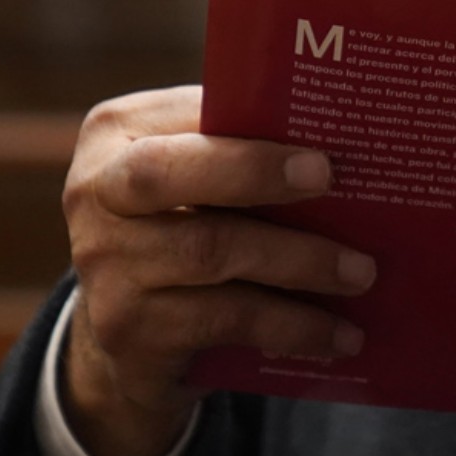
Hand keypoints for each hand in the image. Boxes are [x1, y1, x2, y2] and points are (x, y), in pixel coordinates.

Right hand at [59, 86, 375, 455]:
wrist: (135, 340)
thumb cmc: (189, 229)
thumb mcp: (201, 181)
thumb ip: (243, 150)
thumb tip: (348, 140)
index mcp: (115, 135)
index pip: (181, 116)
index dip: (248, 127)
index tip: (320, 143)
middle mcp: (93, 193)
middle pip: (167, 174)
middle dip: (254, 172)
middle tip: (332, 178)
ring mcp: (104, 265)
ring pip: (209, 252)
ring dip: (299, 261)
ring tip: (362, 271)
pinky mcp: (127, 329)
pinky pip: (222, 319)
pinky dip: (292, 325)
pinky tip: (341, 333)